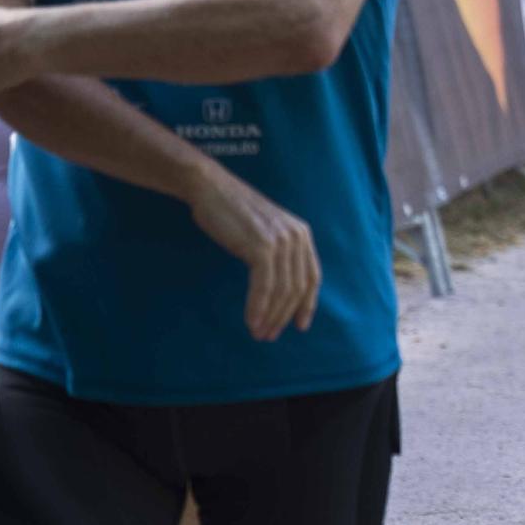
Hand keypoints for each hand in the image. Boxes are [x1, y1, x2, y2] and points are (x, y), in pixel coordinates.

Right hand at [186, 163, 320, 340]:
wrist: (211, 189)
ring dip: (270, 317)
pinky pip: (265, 286)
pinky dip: (258, 308)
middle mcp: (297, 237)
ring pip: (282, 291)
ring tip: (259, 333)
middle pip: (296, 288)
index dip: (307, 304)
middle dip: (284, 316)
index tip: (300, 325)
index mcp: (302, 234)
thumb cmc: (233, 213)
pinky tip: (251, 322)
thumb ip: (278, 253)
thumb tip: (281, 287)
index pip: (312, 277)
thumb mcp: (266, 232)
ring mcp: (281, 241)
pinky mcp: (262, 246)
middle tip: (269, 335)